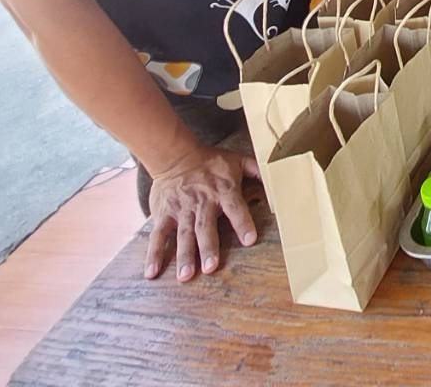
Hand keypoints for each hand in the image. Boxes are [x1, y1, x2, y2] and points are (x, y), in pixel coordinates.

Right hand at [144, 145, 259, 281]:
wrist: (176, 155)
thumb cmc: (211, 162)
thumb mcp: (238, 161)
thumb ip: (257, 170)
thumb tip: (278, 176)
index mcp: (223, 191)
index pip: (235, 208)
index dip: (243, 222)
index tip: (249, 240)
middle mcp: (202, 203)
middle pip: (205, 227)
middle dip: (208, 247)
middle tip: (211, 267)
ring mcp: (181, 210)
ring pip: (183, 235)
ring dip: (184, 256)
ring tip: (186, 276)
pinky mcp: (164, 215)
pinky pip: (158, 236)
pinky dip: (154, 254)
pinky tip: (152, 272)